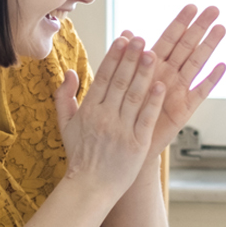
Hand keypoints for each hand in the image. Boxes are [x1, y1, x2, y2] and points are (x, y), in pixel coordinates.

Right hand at [55, 36, 166, 189]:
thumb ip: (65, 97)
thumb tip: (69, 72)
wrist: (90, 187)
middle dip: (130, 59)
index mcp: (88, 111)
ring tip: (152, 54)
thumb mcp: (66, 125)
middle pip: (119, 82)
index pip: (103, 78)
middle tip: (140, 39)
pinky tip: (160, 85)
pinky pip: (145, 118)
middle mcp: (104, 117)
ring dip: (143, 74)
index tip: (122, 39)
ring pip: (134, 96)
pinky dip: (153, 102)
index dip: (114, 57)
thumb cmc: (80, 155)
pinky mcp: (137, 143)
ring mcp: (121, 130)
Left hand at [123, 5, 225, 153]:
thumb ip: (125, 58)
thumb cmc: (122, 113)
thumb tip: (126, 33)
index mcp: (152, 65)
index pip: (169, 38)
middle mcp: (168, 74)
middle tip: (214, 10)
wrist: (125, 142)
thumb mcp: (118, 82)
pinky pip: (200, 92)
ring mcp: (179, 89)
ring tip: (220, 29)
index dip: (180, 22)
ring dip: (208, 46)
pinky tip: (221, 66)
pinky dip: (210, 80)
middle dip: (200, 27)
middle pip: (187, 46)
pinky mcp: (185, 108)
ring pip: (196, 63)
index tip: (192, 6)